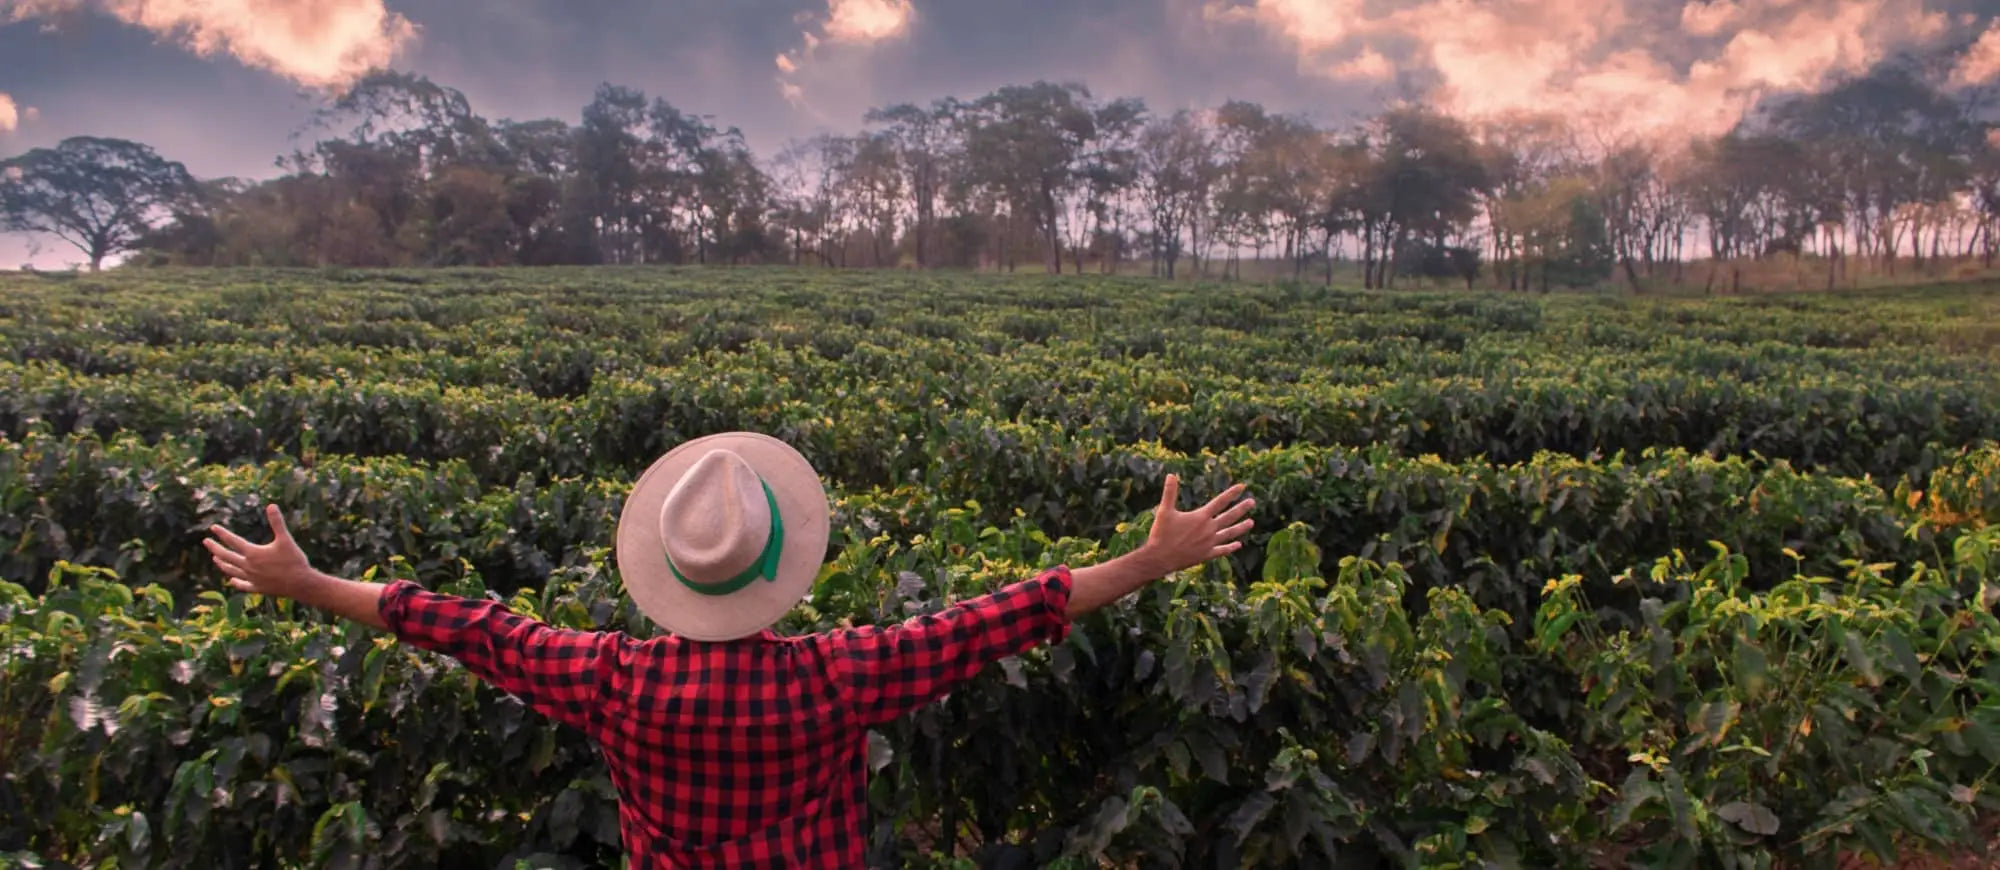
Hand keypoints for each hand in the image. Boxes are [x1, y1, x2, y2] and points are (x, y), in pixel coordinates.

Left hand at [205, 504, 317, 598]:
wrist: (300, 583)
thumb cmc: (294, 560)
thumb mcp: (286, 539)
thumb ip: (277, 522)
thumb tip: (271, 505)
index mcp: (253, 553)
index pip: (233, 541)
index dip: (222, 533)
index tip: (213, 527)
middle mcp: (248, 566)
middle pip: (226, 556)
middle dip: (215, 548)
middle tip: (206, 542)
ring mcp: (251, 578)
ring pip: (231, 570)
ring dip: (222, 564)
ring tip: (215, 559)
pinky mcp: (257, 588)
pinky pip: (242, 585)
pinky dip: (235, 582)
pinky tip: (231, 580)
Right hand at [1139, 474, 1254, 573]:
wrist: (1160, 558)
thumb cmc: (1161, 533)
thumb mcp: (1164, 511)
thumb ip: (1170, 493)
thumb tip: (1170, 475)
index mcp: (1201, 517)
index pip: (1220, 502)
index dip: (1231, 494)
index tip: (1242, 487)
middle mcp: (1208, 529)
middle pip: (1229, 517)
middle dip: (1241, 508)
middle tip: (1252, 502)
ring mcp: (1209, 543)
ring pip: (1229, 533)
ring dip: (1241, 527)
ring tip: (1251, 522)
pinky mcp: (1206, 555)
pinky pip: (1222, 550)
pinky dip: (1230, 547)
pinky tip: (1238, 545)